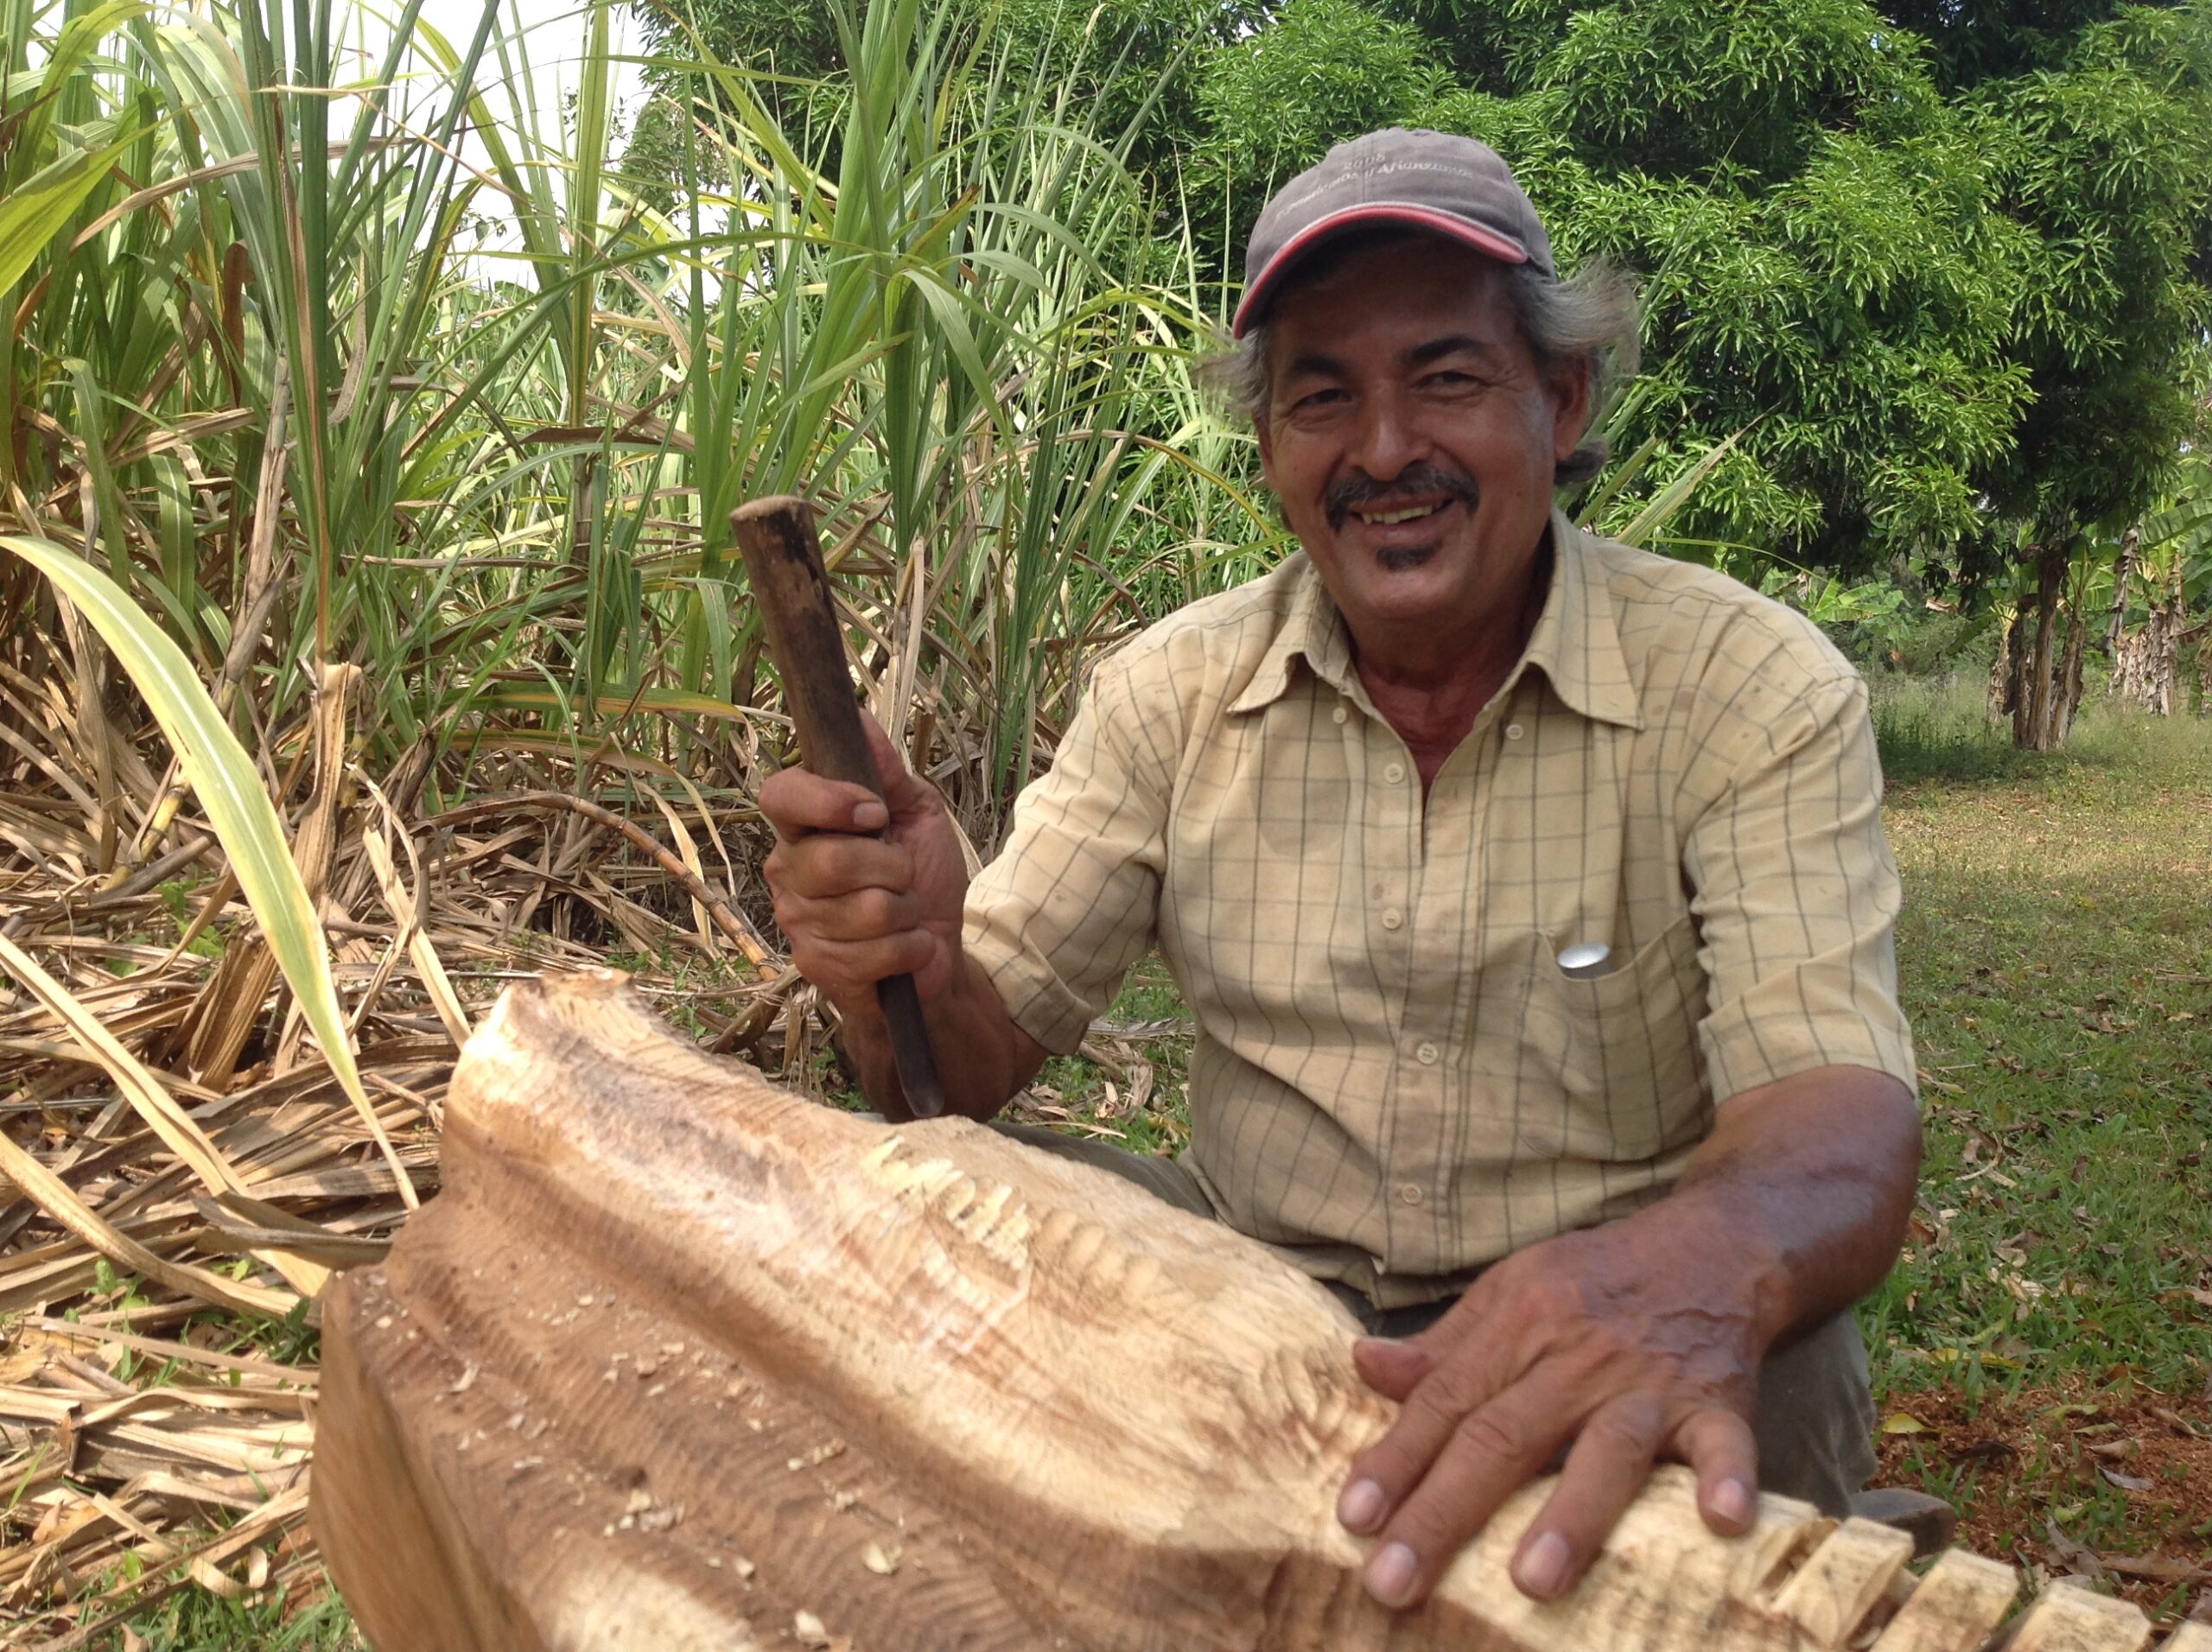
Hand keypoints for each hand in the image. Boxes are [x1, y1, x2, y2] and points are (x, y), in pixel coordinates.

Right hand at [759, 713, 969, 1016]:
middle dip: (892, 869)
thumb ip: (888, 772)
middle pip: (831, 860)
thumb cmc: (925, 876)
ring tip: (903, 914)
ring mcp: (798, 921)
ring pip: (863, 910)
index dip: (828, 802)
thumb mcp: (918, 814)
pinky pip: (873, 953)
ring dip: (905, 912)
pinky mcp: (816, 965)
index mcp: (805, 825)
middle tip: (904, 875)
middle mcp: (788, 869)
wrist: (940, 950)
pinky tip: (903, 949)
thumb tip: (860, 717)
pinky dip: (907, 949)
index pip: (780, 795)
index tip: (876, 813)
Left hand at [1336, 1212, 1762, 1609]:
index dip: (1396, 1459)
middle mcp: (1579, 1354)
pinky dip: (1727, 1478)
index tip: (1354, 1518)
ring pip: (1606, 1449)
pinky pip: (1726, 1443)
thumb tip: (1364, 1367)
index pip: (1445, 1399)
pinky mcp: (1721, 1403)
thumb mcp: (1510, 1289)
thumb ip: (1444, 1344)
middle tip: (1393, 1580)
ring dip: (1570, 1515)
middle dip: (1443, 1511)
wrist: (1713, 1245)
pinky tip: (1719, 1520)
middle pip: (1503, 1436)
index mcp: (1519, 1322)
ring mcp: (1651, 1382)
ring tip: (1530, 1583)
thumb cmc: (1595, 1279)